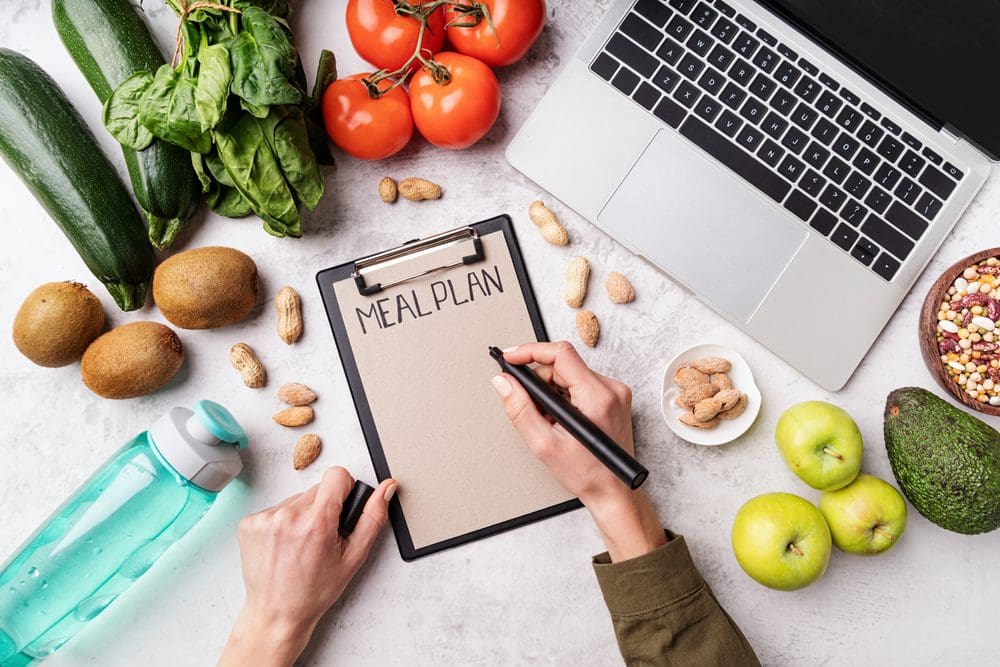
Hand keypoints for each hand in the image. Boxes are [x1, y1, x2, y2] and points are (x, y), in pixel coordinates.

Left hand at [218, 468, 396, 666]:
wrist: (277, 613)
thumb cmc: (315, 591)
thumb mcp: (354, 557)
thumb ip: (372, 518)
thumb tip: (386, 489)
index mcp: (316, 522)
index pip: (337, 475)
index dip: (345, 490)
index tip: (341, 510)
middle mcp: (288, 516)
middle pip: (317, 489)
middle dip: (324, 508)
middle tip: (322, 537)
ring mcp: (264, 519)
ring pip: (296, 499)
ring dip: (303, 515)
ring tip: (302, 544)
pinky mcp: (249, 523)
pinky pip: (276, 508)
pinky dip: (283, 522)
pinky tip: (285, 545)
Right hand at [492, 342, 665, 561]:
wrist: (614, 492)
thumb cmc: (587, 474)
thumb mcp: (545, 444)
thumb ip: (520, 409)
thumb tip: (503, 382)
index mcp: (597, 396)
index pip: (561, 354)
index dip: (531, 351)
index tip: (510, 357)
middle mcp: (611, 389)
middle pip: (564, 365)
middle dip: (539, 381)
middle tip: (528, 405)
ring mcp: (615, 393)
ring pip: (571, 375)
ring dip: (552, 391)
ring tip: (547, 420)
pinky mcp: (614, 399)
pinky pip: (581, 385)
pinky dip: (564, 397)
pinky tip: (560, 419)